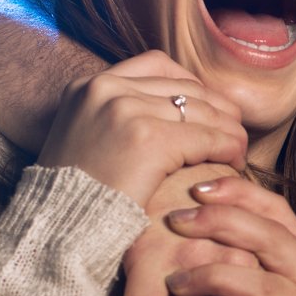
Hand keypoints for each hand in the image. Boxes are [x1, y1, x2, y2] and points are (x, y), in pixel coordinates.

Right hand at [37, 52, 248, 206]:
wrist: (57, 230)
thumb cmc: (76, 196)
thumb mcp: (86, 139)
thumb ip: (119, 116)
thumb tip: (175, 109)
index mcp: (90, 85)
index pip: (158, 65)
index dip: (192, 85)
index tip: (209, 110)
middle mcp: (106, 88)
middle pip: (185, 87)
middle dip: (217, 110)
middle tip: (233, 132)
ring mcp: (126, 110)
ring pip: (201, 111)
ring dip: (228, 130)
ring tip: (238, 151)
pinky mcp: (148, 139)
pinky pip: (206, 138)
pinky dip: (228, 148)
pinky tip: (234, 162)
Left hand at [163, 175, 295, 295]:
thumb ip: (222, 256)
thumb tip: (178, 198)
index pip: (279, 213)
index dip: (238, 195)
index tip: (194, 188)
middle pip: (275, 238)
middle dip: (221, 225)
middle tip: (175, 222)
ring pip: (267, 280)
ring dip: (214, 275)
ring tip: (173, 280)